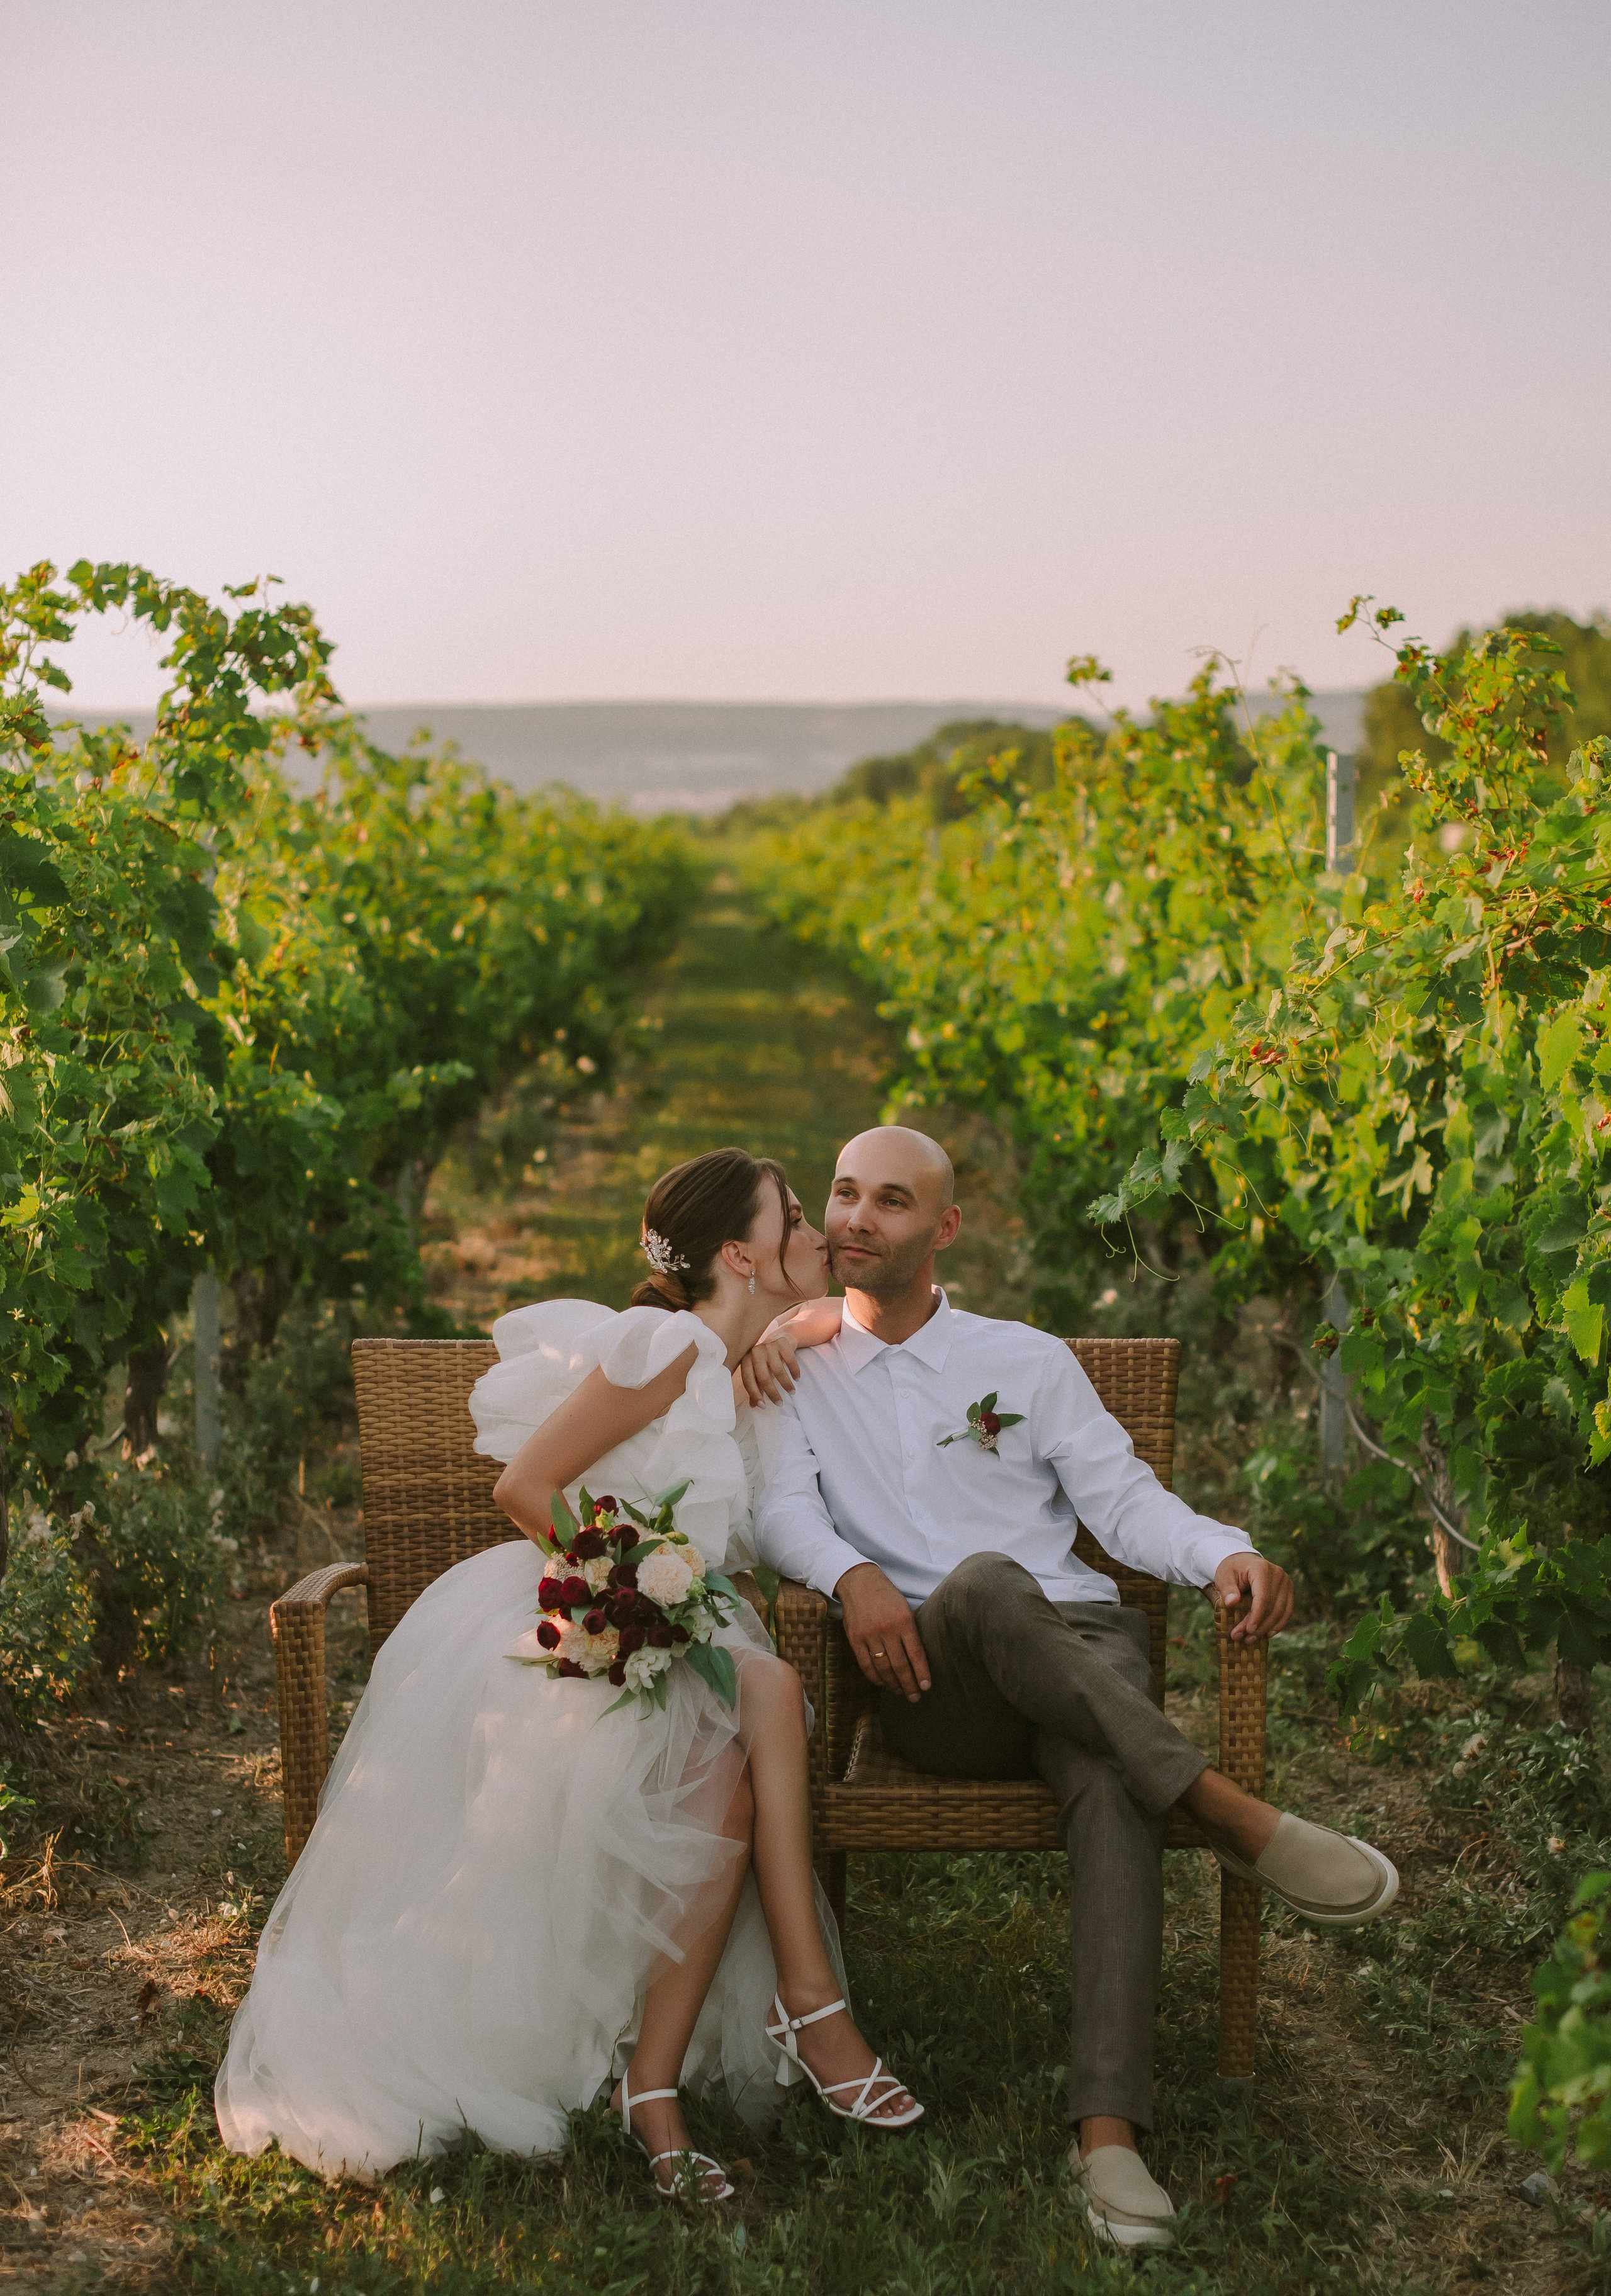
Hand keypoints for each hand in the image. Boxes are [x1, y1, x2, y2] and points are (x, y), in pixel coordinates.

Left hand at [737, 1328, 803, 1405]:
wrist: (781, 1337)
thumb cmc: (768, 1359)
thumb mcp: (760, 1372)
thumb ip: (756, 1387)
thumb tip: (753, 1406)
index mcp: (746, 1360)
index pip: (748, 1379)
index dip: (754, 1394)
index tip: (763, 1406)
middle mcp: (756, 1352)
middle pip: (763, 1377)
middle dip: (772, 1393)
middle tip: (780, 1403)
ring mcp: (769, 1346)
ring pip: (777, 1369)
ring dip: (786, 1384)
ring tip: (792, 1392)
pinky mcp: (782, 1342)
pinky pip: (790, 1360)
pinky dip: (794, 1371)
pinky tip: (797, 1378)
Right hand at [835, 1562, 929, 1700]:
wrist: (859, 1582)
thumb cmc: (887, 1596)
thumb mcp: (905, 1608)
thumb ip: (911, 1632)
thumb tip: (919, 1661)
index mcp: (904, 1621)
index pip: (916, 1654)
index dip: (922, 1673)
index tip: (926, 1687)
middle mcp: (887, 1629)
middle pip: (900, 1665)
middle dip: (909, 1685)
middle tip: (914, 1697)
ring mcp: (869, 1635)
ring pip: (883, 1668)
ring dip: (893, 1684)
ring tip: (900, 1691)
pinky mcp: (855, 1638)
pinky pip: (865, 1664)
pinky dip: (874, 1677)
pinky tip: (882, 1683)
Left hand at [1211, 1552, 1293, 1640]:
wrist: (1242, 1561)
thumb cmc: (1231, 1569)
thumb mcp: (1224, 1576)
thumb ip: (1227, 1589)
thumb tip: (1231, 1603)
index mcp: (1261, 1569)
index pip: (1262, 1597)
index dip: (1256, 1616)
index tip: (1248, 1631)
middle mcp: (1278, 1574)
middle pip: (1272, 1606)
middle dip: (1259, 1625)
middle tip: (1244, 1639)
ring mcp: (1286, 1582)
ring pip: (1281, 1611)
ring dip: (1267, 1628)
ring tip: (1251, 1639)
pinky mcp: (1288, 1590)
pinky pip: (1287, 1611)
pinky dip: (1279, 1624)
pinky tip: (1268, 1634)